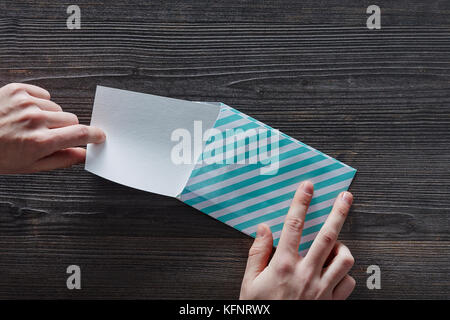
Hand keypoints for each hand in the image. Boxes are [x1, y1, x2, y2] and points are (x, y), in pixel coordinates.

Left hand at [0, 83, 104, 173]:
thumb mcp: (30, 166)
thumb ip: (62, 160)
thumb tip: (84, 155)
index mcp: (40, 142)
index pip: (80, 134)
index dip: (94, 135)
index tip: (99, 135)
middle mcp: (35, 120)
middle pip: (72, 120)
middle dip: (66, 129)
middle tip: (49, 136)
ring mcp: (26, 103)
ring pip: (57, 108)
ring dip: (51, 117)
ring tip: (31, 125)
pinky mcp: (17, 90)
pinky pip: (44, 95)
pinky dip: (40, 103)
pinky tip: (25, 112)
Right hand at [240, 180, 354, 299]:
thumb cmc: (260, 310)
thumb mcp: (250, 283)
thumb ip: (257, 253)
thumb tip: (263, 229)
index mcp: (283, 265)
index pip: (293, 226)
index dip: (301, 202)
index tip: (307, 186)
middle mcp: (305, 273)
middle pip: (327, 236)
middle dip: (338, 212)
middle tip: (345, 196)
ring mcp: (322, 289)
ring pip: (345, 258)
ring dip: (342, 246)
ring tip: (334, 243)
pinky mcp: (331, 303)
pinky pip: (348, 282)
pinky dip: (345, 273)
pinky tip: (334, 271)